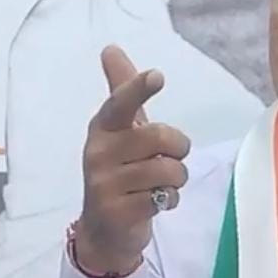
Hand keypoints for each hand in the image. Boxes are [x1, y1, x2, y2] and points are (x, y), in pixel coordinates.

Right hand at [76, 45, 190, 274]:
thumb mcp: (122, 131)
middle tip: (168, 160)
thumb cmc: (121, 169)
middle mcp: (99, 152)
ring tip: (158, 185)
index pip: (121, 104)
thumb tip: (110, 48)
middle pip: (162, 137)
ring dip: (176, 179)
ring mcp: (105, 184)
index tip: (156, 76)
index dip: (139, 89)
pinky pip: (164, 198)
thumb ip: (123, 92)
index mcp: (104, 128)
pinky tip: (152, 203)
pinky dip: (169, 201)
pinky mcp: (117, 212)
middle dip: (178, 149)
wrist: (105, 229)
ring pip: (169, 171)